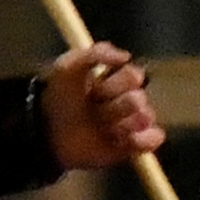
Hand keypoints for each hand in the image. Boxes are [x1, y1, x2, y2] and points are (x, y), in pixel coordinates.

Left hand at [45, 45, 167, 171]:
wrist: (46, 132)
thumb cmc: (58, 98)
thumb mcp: (68, 66)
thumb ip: (96, 53)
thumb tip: (126, 56)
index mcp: (116, 80)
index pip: (134, 76)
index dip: (116, 83)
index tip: (94, 88)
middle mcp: (127, 100)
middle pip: (138, 99)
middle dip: (115, 106)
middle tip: (94, 110)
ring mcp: (132, 123)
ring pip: (145, 118)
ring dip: (120, 123)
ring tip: (100, 127)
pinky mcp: (133, 146)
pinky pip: (154, 138)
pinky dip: (142, 139)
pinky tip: (121, 138)